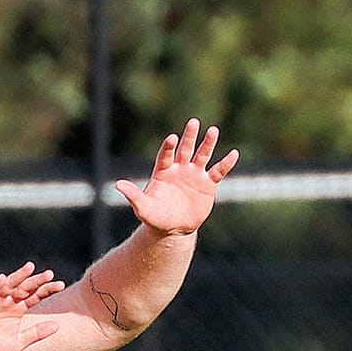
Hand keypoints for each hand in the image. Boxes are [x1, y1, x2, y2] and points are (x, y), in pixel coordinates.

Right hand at [0, 262, 64, 350]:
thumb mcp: (18, 342)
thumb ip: (36, 334)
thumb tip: (57, 326)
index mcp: (18, 309)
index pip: (35, 296)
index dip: (47, 290)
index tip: (60, 285)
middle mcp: (7, 301)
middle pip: (25, 288)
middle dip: (36, 281)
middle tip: (50, 274)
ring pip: (8, 286)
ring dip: (18, 277)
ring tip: (30, 268)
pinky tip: (3, 279)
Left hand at [114, 118, 239, 234]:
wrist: (174, 228)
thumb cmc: (156, 216)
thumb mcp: (143, 208)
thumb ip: (133, 195)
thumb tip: (117, 185)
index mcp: (163, 171)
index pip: (166, 155)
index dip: (169, 147)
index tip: (172, 138)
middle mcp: (180, 168)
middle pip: (185, 149)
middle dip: (189, 137)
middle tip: (193, 122)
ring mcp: (195, 174)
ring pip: (202, 155)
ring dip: (208, 144)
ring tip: (213, 130)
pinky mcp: (208, 184)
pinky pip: (218, 171)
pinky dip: (226, 163)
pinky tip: (234, 154)